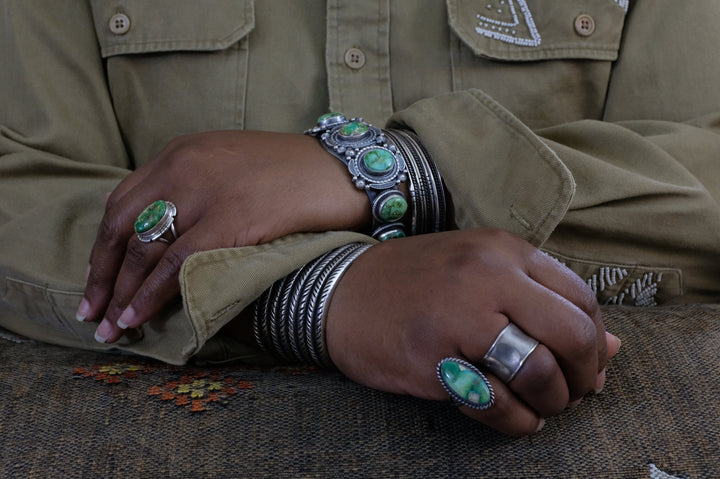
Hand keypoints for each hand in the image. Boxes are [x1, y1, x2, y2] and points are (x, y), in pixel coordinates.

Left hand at [77, 130, 369, 342]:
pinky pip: (178, 263)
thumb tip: (164, 238)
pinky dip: (153, 293)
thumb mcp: (230, 166)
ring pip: (145, 247)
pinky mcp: (232, 217)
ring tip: (112, 326)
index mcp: (182, 151)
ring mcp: (208, 190)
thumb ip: (194, 189)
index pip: (123, 203)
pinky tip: (140, 316)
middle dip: (102, 275)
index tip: (96, 281)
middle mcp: (185, 165)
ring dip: (122, 292)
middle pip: (123, 226)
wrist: (343, 169)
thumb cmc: (293, 174)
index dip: (103, 248)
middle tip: (92, 313)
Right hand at [325, 228, 620, 435]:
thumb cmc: (415, 284)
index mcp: (503, 250)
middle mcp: (487, 275)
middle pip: (572, 333)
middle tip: (575, 392)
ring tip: (540, 407)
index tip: (588, 366)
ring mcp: (458, 315)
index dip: (596, 342)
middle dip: (585, 375)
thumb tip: (615, 348)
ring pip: (539, 371)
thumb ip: (543, 302)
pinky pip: (497, 402)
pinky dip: (517, 421)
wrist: (340, 291)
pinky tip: (513, 417)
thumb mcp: (481, 275)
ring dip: (552, 402)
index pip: (581, 298)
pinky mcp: (431, 356)